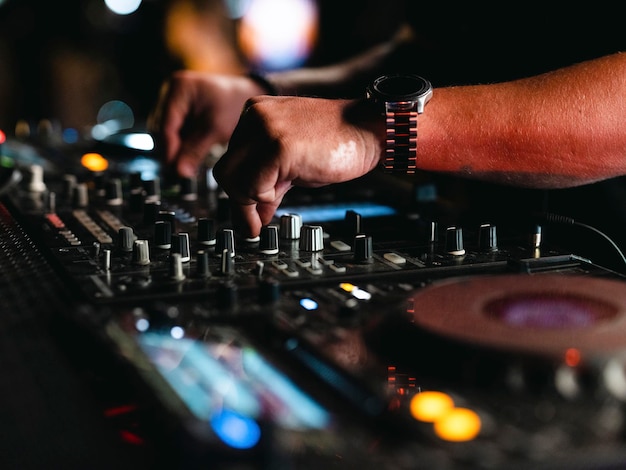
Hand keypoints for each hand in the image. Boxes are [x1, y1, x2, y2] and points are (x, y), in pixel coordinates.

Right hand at [150, 70, 268, 177]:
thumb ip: (196, 151)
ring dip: (173, 149)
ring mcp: (169, 100)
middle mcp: (169, 91)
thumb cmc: (232, 105)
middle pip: (160, 129)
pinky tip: (187, 156)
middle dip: (170, 151)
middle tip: (181, 171)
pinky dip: (178, 144)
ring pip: (163, 132)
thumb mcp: (216, 129)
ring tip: (186, 165)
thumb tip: (181, 172)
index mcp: (180, 87)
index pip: (166, 125)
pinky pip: (170, 132)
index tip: (175, 169)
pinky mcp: (173, 111)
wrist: (240, 96)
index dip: (169, 150)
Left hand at [213, 95, 383, 237]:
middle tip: (254, 222)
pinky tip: (274, 203)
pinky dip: (260, 201)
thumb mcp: (293, 163)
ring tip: (264, 216)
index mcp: (256, 113)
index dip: (240, 191)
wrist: (370, 130)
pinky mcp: (278, 146)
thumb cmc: (339, 143)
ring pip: (234, 179)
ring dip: (248, 204)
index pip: (231, 159)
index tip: (250, 214)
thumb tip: (251, 213)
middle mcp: (256, 116)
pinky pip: (254, 184)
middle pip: (226, 170)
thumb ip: (269, 182)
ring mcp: (265, 128)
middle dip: (239, 201)